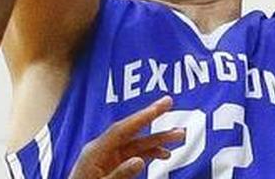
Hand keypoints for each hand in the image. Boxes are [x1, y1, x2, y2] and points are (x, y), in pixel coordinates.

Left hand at [67, 96, 184, 178]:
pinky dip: (149, 154)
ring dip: (157, 140)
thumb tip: (140, 160)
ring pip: (136, 144)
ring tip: (179, 135)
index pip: (122, 128)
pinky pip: (133, 156)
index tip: (160, 106)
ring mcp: (107, 158)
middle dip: (152, 120)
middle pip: (131, 132)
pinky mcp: (111, 166)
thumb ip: (119, 174)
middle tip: (170, 102)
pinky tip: (164, 154)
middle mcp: (102, 150)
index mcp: (95, 151)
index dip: (142, 117)